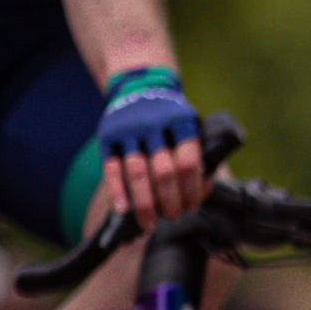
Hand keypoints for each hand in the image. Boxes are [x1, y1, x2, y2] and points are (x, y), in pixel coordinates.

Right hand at [98, 67, 203, 227]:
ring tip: (150, 224)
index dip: (192, 190)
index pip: (188, 162)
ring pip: (137, 172)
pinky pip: (111, 168)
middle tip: (173, 218)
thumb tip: (202, 195)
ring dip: (145, 204)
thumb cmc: (171, 117)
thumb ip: (199, 156)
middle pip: (163, 172)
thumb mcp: (190, 127)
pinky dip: (117, 192)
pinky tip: (123, 210)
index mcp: (180, 121)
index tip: (192, 207)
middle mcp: (153, 123)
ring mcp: (129, 129)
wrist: (140, 85)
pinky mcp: (108, 137)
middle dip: (170, 201)